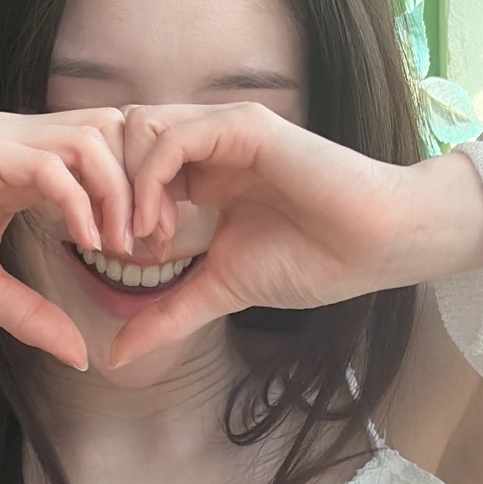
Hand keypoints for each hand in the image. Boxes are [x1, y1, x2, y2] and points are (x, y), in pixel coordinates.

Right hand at [0, 110, 132, 368]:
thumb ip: (30, 313)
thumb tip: (79, 357)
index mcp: (25, 165)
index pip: (107, 156)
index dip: (140, 195)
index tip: (154, 251)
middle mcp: (19, 141)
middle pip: (115, 135)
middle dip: (145, 186)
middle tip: (154, 246)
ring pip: (92, 140)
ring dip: (119, 193)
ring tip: (123, 247)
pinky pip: (49, 163)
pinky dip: (79, 200)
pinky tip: (85, 240)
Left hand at [108, 102, 482, 366]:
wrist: (377, 246)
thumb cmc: (313, 261)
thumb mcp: (220, 289)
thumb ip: (168, 314)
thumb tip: (115, 356)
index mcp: (202, 173)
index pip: (126, 165)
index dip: (107, 205)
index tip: (111, 257)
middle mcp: (208, 144)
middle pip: (121, 139)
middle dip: (105, 191)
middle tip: (116, 247)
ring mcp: (224, 131)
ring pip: (138, 130)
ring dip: (126, 186)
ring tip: (143, 240)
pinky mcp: (244, 127)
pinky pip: (172, 138)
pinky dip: (151, 181)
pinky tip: (162, 226)